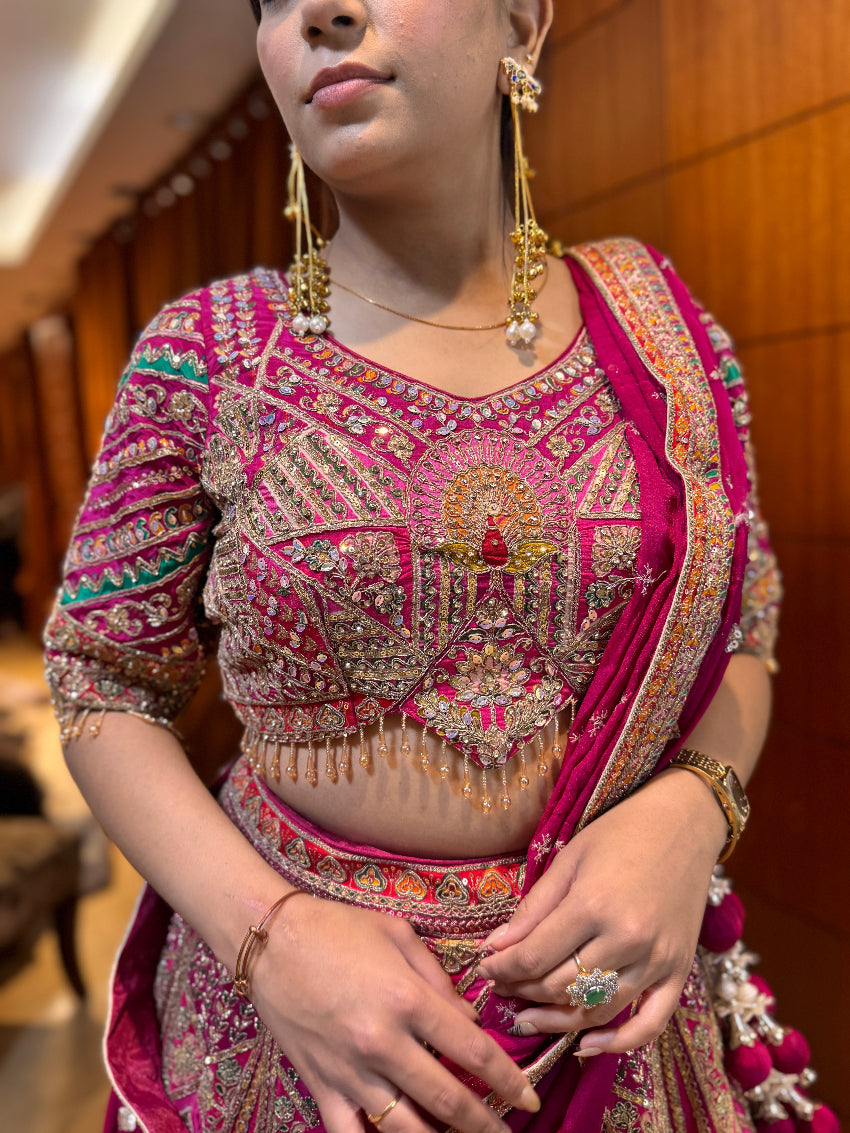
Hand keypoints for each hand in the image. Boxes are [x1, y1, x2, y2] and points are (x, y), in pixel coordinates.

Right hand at [250, 896, 539, 1132]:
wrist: (270, 940)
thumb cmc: (337, 928)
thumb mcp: (399, 934)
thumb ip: (438, 978)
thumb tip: (468, 1020)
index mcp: (408, 1000)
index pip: (472, 1051)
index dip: (508, 1079)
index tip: (528, 1096)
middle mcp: (383, 1042)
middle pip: (448, 1100)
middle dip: (485, 1124)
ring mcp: (350, 1070)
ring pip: (406, 1129)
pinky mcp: (321, 1085)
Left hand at [477, 768, 727, 1054]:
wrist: (685, 822)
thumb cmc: (621, 832)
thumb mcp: (569, 858)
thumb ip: (533, 908)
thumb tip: (495, 947)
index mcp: (593, 905)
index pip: (534, 957)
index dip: (501, 969)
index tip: (483, 968)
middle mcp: (627, 939)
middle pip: (560, 987)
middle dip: (521, 991)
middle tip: (500, 986)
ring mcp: (657, 960)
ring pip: (596, 1009)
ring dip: (555, 1019)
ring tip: (526, 1015)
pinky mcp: (679, 972)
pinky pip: (649, 1024)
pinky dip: (618, 1042)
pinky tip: (585, 1044)